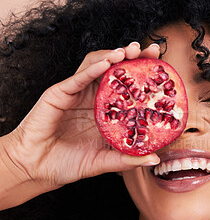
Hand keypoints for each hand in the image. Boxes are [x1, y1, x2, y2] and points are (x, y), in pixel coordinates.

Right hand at [1, 42, 160, 194]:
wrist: (36, 168)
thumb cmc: (68, 163)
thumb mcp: (104, 162)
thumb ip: (127, 159)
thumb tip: (155, 158)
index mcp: (106, 110)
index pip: (128, 86)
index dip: (144, 74)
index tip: (162, 67)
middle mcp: (94, 98)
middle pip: (115, 69)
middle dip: (133, 56)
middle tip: (151, 50)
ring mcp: (77, 93)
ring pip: (96, 65)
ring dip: (114, 55)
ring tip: (129, 52)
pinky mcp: (60, 93)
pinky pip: (78, 77)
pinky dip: (93, 68)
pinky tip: (108, 62)